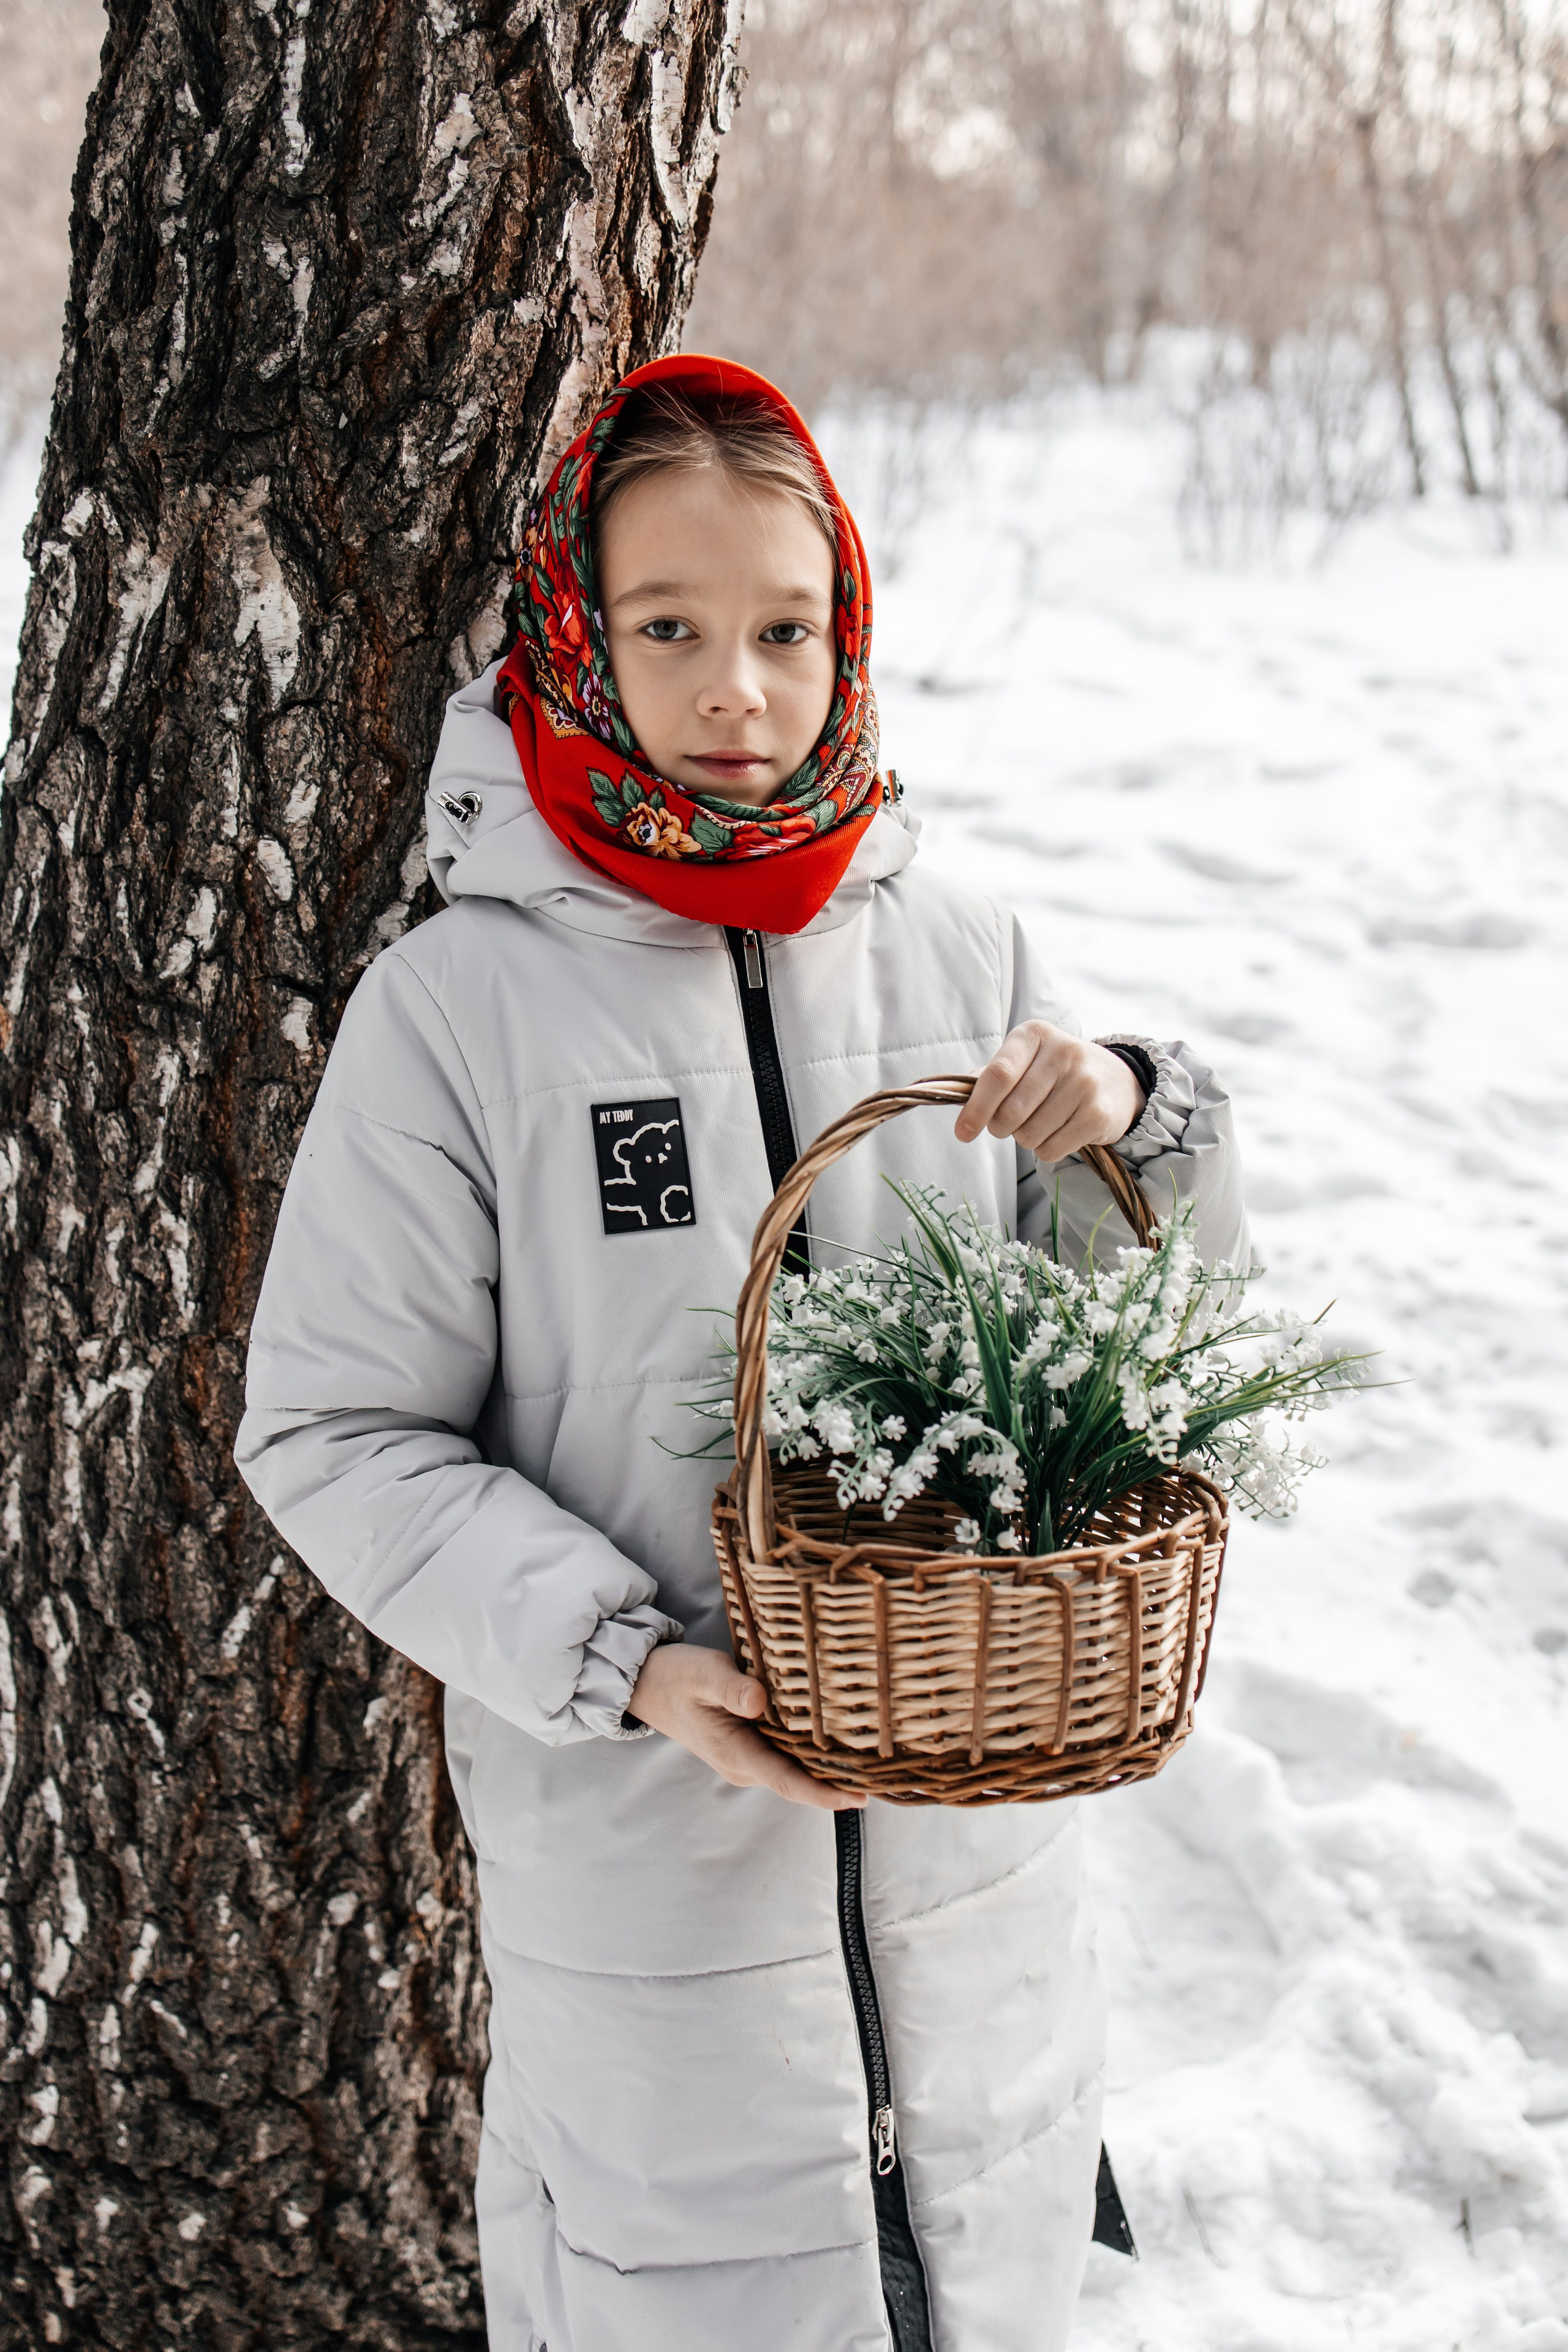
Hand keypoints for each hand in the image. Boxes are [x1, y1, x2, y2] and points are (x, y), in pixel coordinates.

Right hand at [627, 1643, 864, 1811]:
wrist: (650, 1684)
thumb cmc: (678, 1677)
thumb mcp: (703, 1674)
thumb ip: (732, 1689)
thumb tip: (759, 1702)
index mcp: (735, 1754)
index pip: (787, 1782)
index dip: (825, 1794)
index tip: (861, 1798)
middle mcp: (745, 1765)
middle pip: (799, 1781)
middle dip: (839, 1783)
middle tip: (887, 1778)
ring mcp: (748, 1759)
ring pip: (795, 1770)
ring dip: (829, 1769)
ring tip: (875, 1761)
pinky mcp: (750, 1746)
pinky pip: (788, 1756)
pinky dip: (814, 1753)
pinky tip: (840, 1740)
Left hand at [955, 1022, 1144, 1164]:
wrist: (1117, 1081)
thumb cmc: (1056, 1072)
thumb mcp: (1026, 1059)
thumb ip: (991, 1074)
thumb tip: (954, 1095)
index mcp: (1035, 1034)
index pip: (998, 1075)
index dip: (976, 1107)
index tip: (963, 1132)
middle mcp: (1063, 1053)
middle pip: (1011, 1111)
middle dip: (1000, 1127)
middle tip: (1007, 1124)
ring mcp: (1084, 1083)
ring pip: (1029, 1135)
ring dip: (1025, 1139)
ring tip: (1039, 1123)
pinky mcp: (1098, 1114)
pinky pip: (1052, 1149)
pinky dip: (1046, 1149)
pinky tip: (1058, 1131)